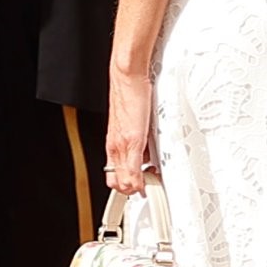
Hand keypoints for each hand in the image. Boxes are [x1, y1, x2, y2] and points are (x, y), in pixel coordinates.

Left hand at [103, 63, 156, 191]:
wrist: (127, 76)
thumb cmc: (131, 95)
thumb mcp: (131, 124)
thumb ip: (134, 141)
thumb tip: (142, 158)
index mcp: (114, 145)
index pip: (114, 177)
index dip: (127, 187)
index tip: (141, 188)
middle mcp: (115, 146)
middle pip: (118, 183)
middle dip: (133, 189)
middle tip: (147, 185)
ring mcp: (122, 144)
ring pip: (124, 181)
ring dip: (140, 185)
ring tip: (152, 177)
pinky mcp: (133, 139)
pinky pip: (134, 170)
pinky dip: (144, 179)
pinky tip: (152, 174)